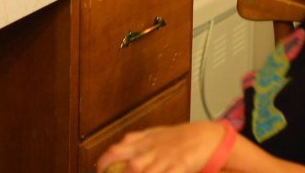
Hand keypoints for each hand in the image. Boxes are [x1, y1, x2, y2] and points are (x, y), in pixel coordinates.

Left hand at [96, 121, 228, 172]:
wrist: (204, 137)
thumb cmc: (178, 137)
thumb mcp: (154, 134)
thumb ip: (136, 140)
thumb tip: (120, 144)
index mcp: (142, 143)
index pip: (115, 151)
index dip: (104, 163)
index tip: (100, 171)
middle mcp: (150, 151)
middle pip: (128, 167)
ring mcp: (164, 160)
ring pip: (141, 171)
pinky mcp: (179, 167)